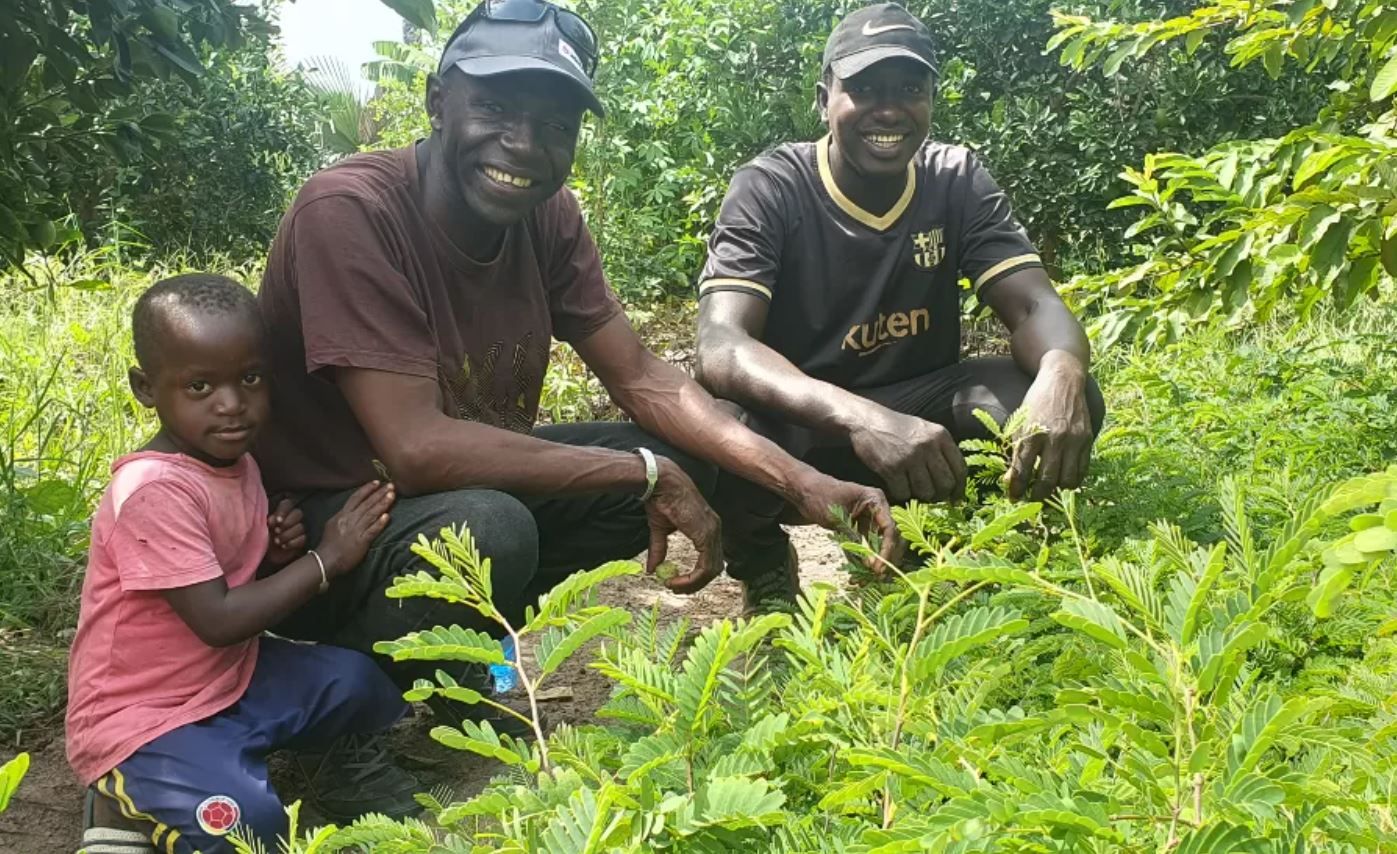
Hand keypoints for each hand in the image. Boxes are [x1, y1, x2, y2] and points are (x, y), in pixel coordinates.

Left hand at [265, 498, 306, 565]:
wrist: (266, 555)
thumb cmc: (262, 538)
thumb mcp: (262, 528)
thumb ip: (267, 521)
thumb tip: (272, 520)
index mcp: (281, 511)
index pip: (287, 504)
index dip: (283, 512)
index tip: (276, 521)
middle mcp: (292, 518)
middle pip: (297, 513)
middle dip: (287, 523)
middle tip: (277, 531)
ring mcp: (299, 529)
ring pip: (300, 527)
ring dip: (287, 534)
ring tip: (277, 541)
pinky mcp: (302, 540)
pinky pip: (303, 538)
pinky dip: (293, 542)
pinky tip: (284, 546)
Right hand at [314, 481, 394, 576]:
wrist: (325, 560)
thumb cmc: (329, 544)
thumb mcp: (332, 525)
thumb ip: (343, 516)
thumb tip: (351, 509)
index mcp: (342, 515)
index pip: (356, 498)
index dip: (367, 489)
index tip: (377, 482)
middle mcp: (349, 520)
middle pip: (366, 503)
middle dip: (380, 493)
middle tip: (391, 485)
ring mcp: (355, 530)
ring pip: (371, 514)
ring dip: (382, 504)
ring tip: (392, 495)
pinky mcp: (361, 541)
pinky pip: (372, 531)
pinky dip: (380, 523)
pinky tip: (388, 516)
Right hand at [642, 458, 722, 594]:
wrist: (660, 483)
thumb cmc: (661, 500)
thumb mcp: (660, 530)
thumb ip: (660, 550)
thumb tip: (652, 570)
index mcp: (708, 526)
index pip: (710, 558)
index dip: (696, 574)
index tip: (677, 582)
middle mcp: (715, 529)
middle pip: (714, 567)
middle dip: (696, 583)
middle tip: (676, 588)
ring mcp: (712, 532)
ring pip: (711, 570)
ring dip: (693, 584)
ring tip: (674, 586)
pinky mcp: (706, 535)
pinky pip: (705, 567)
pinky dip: (693, 578)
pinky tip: (676, 580)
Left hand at [787, 472, 902, 573]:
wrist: (803, 490)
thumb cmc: (820, 496)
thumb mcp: (837, 518)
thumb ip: (854, 538)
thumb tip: (870, 563)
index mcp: (875, 500)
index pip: (889, 528)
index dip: (886, 549)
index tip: (878, 567)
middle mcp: (877, 510)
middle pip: (889, 539)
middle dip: (884, 559)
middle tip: (876, 577)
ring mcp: (869, 520)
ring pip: (878, 546)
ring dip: (873, 564)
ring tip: (863, 581)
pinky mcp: (859, 529)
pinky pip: (865, 547)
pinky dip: (861, 561)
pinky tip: (856, 577)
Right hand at [849, 409, 966, 503]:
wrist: (867, 420)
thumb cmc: (897, 427)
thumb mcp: (924, 430)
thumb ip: (940, 450)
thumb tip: (953, 482)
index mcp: (940, 435)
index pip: (960, 469)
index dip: (959, 489)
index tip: (955, 500)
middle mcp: (928, 445)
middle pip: (945, 484)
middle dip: (939, 496)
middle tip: (931, 497)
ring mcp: (910, 457)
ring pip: (926, 492)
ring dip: (919, 496)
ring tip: (912, 489)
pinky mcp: (892, 467)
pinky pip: (904, 492)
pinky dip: (901, 494)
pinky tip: (897, 486)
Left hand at [1008, 352, 1093, 500]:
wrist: (1062, 380)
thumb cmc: (1036, 402)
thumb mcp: (1020, 423)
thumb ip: (1017, 451)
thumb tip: (1009, 481)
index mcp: (1033, 433)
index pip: (1023, 470)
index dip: (1016, 488)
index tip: (1013, 497)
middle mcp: (1054, 438)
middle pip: (1046, 480)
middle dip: (1036, 495)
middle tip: (1031, 498)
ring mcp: (1074, 440)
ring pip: (1067, 480)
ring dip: (1056, 489)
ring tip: (1048, 488)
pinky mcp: (1087, 439)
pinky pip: (1082, 470)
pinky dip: (1073, 480)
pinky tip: (1064, 478)